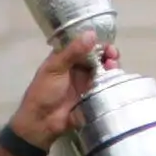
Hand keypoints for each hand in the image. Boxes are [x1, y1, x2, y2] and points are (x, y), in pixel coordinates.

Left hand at [8, 36, 110, 151]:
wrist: (42, 122)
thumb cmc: (44, 92)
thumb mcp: (55, 68)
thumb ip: (73, 51)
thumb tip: (92, 33)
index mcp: (65, 57)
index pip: (84, 43)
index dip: (96, 40)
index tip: (106, 42)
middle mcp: (77, 67)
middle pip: (97, 55)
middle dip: (108, 52)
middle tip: (113, 55)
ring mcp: (86, 81)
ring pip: (103, 68)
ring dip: (111, 65)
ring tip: (113, 66)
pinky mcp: (92, 94)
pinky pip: (105, 84)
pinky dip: (111, 79)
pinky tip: (114, 77)